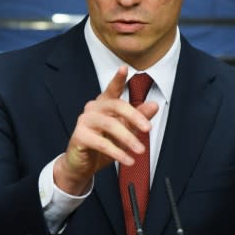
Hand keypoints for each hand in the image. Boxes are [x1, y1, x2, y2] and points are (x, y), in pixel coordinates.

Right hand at [53, 66, 157, 194]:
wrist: (82, 166)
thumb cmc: (102, 146)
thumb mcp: (125, 131)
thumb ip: (138, 118)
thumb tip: (154, 105)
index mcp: (104, 104)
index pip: (112, 89)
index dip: (118, 78)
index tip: (124, 68)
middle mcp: (93, 109)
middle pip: (116, 105)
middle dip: (134, 116)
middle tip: (148, 129)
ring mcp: (84, 121)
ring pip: (109, 124)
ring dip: (128, 138)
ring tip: (140, 150)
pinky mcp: (79, 136)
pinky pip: (102, 142)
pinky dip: (117, 152)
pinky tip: (128, 160)